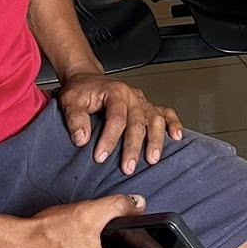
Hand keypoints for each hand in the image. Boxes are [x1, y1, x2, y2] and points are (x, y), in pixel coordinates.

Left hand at [58, 73, 183, 173]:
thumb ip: (75, 119)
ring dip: (156, 141)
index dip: (109, 140)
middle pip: (138, 123)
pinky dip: (174, 124)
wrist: (87, 80)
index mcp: (115, 92)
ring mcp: (142, 101)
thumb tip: (81, 139)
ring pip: (155, 120)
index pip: (116, 119)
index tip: (100, 157)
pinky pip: (166, 113)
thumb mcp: (70, 101)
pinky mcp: (147, 106)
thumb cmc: (81, 91)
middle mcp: (132, 96)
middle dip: (133, 147)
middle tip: (127, 167)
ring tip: (152, 159)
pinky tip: (176, 137)